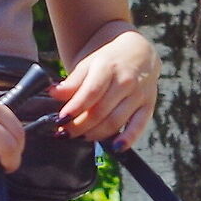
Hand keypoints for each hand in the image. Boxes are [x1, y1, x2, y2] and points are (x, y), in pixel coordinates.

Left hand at [56, 30, 158, 146]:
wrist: (139, 52)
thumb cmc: (109, 61)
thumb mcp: (88, 64)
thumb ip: (72, 81)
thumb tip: (53, 93)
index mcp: (108, 67)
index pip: (90, 92)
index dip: (74, 108)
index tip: (60, 119)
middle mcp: (125, 81)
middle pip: (100, 111)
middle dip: (80, 126)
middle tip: (65, 133)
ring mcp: (138, 94)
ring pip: (115, 121)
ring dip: (95, 134)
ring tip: (81, 137)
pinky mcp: (148, 106)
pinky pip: (139, 126)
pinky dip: (128, 139)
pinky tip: (115, 147)